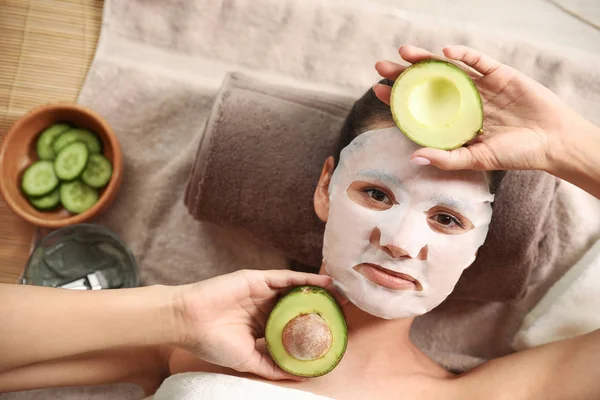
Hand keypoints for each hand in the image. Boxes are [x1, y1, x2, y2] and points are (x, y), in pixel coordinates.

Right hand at [173, 269, 332, 380]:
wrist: (189, 321)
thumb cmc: (213, 343)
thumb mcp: (247, 360)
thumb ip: (271, 366)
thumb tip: (297, 375)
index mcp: (260, 326)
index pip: (291, 326)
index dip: (309, 329)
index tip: (331, 333)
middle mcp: (263, 308)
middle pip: (297, 307)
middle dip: (318, 310)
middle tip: (343, 313)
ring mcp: (262, 292)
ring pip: (295, 291)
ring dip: (318, 293)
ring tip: (341, 296)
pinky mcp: (259, 279)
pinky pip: (287, 278)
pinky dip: (306, 279)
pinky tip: (324, 284)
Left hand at [373, 45, 587, 171]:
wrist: (554, 142)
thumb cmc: (516, 154)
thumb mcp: (478, 160)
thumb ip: (447, 158)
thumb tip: (414, 157)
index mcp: (455, 121)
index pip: (420, 108)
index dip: (399, 99)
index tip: (377, 91)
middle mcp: (463, 101)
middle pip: (429, 84)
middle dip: (405, 75)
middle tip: (381, 66)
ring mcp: (481, 86)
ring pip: (449, 69)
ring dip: (427, 60)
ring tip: (405, 52)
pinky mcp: (500, 74)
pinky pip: (479, 61)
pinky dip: (464, 55)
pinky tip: (446, 52)